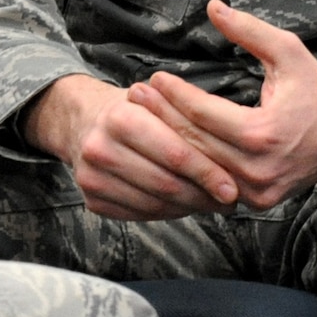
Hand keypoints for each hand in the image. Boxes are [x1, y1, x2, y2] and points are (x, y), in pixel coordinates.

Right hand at [25, 74, 239, 219]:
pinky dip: (167, 212)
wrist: (84, 119)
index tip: (232, 189)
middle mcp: (100, 148)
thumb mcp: (160, 102)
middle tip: (228, 201)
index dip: (207, 174)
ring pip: (154, 204)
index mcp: (120, 118)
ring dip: (188, 207)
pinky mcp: (90, 198)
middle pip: (166, 185)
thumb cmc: (132, 110)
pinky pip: (139, 214)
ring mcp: (91, 176)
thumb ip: (192, 129)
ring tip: (210, 202)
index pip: (175, 155)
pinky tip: (181, 203)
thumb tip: (231, 169)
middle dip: (203, 196)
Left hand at [131, 0, 316, 209]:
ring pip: (200, 167)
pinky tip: (165, 146)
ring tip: (141, 118)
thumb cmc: (316, 86)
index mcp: (265, 133)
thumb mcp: (287, 51)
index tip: (153, 77)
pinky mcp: (259, 201)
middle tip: (133, 95)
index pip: (204, 114)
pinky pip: (214, 183)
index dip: (175, 94)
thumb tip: (212, 5)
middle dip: (161, 117)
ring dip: (168, 142)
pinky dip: (189, 165)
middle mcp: (260, 170)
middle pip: (195, 143)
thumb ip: (247, 30)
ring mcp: (259, 191)